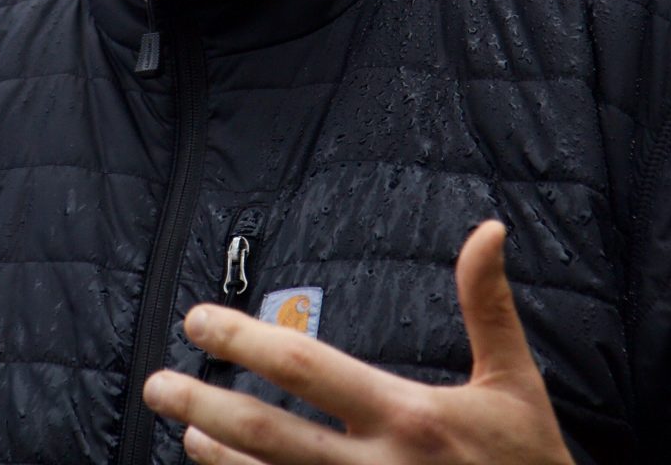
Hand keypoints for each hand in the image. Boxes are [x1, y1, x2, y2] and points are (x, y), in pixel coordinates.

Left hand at [143, 221, 572, 464]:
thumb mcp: (515, 386)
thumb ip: (489, 307)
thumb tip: (488, 229)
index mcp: (407, 418)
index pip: (304, 367)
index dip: (242, 341)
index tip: (196, 321)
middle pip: (264, 434)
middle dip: (200, 404)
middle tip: (155, 383)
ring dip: (215, 460)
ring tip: (185, 431)